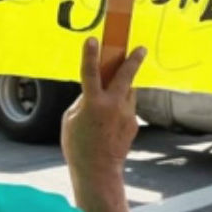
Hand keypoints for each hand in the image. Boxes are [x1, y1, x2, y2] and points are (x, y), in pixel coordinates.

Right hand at [61, 37, 145, 178]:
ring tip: (111, 95)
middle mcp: (113, 106)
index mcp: (93, 104)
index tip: (93, 40)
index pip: (90, 73)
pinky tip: (109, 123)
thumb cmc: (78, 147)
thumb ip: (82, 102)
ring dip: (122, 88)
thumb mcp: (70, 120)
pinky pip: (126, 108)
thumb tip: (93, 92)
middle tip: (141, 49)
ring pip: (127, 92)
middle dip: (133, 60)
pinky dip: (119, 109)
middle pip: (126, 76)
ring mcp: (126, 114)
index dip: (90, 55)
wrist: (98, 171)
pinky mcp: (133, 123)